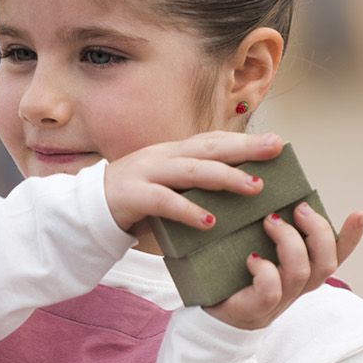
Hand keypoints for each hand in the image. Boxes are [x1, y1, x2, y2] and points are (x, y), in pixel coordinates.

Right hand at [103, 131, 282, 238]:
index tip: (276, 142)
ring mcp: (147, 173)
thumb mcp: (168, 187)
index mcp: (172, 153)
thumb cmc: (135, 201)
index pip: (212, 140)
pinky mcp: (133, 195)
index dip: (244, 140)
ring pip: (191, 170)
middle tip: (275, 149)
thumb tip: (237, 198)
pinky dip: (188, 210)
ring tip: (254, 187)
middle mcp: (162, 156)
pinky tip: (209, 222)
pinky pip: (164, 201)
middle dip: (243, 148)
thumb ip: (194, 188)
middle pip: (208, 147)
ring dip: (224, 177)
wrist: (87, 209)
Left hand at [205, 202, 362, 330]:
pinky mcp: (256, 309)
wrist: (211, 313)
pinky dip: (265, 269)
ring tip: (270, 221)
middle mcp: (297, 287)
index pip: (337, 254)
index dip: (352, 236)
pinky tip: (252, 258)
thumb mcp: (260, 246)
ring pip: (301, 272)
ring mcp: (279, 301)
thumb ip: (276, 228)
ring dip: (289, 242)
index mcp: (304, 271)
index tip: (360, 213)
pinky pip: (271, 289)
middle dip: (317, 231)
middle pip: (326, 262)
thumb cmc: (236, 274)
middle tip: (297, 209)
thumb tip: (279, 194)